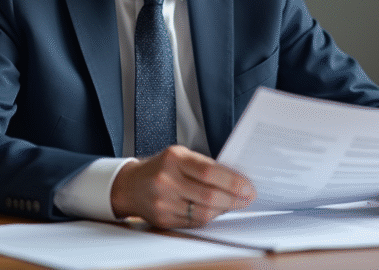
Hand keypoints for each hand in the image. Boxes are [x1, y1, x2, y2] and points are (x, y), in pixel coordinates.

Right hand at [110, 145, 255, 227]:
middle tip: (247, 198)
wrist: (131, 185)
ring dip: (224, 209)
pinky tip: (216, 210)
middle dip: (234, 199)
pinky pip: (194, 222)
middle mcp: (166, 180)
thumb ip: (205, 165)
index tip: (248, 187)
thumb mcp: (180, 156)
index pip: (209, 172)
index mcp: (174, 158)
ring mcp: (163, 202)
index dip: (233, 181)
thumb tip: (236, 180)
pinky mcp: (163, 219)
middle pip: (209, 195)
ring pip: (203, 212)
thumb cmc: (161, 167)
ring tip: (235, 204)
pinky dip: (209, 216)